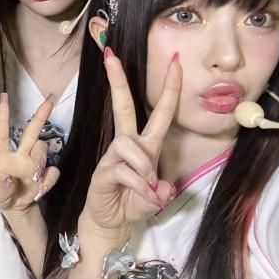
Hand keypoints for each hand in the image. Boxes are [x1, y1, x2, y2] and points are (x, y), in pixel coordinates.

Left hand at [0, 94, 59, 212]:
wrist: (15, 208)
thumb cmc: (0, 195)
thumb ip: (0, 187)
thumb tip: (11, 179)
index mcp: (4, 156)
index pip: (3, 133)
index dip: (3, 115)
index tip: (4, 97)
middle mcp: (21, 154)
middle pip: (32, 131)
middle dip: (41, 115)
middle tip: (50, 98)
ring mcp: (34, 163)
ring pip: (43, 148)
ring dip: (40, 160)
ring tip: (34, 176)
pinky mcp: (45, 175)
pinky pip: (53, 170)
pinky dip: (49, 178)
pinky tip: (40, 188)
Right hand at [82, 50, 180, 235]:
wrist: (110, 222)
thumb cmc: (133, 203)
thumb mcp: (156, 198)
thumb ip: (162, 191)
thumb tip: (163, 187)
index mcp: (147, 146)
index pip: (160, 113)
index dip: (169, 89)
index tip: (175, 62)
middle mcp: (129, 146)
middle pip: (124, 108)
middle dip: (118, 82)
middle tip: (111, 56)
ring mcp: (114, 156)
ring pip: (130, 146)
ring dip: (144, 168)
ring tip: (149, 189)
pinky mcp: (103, 171)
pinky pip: (124, 170)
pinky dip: (137, 184)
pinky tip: (141, 195)